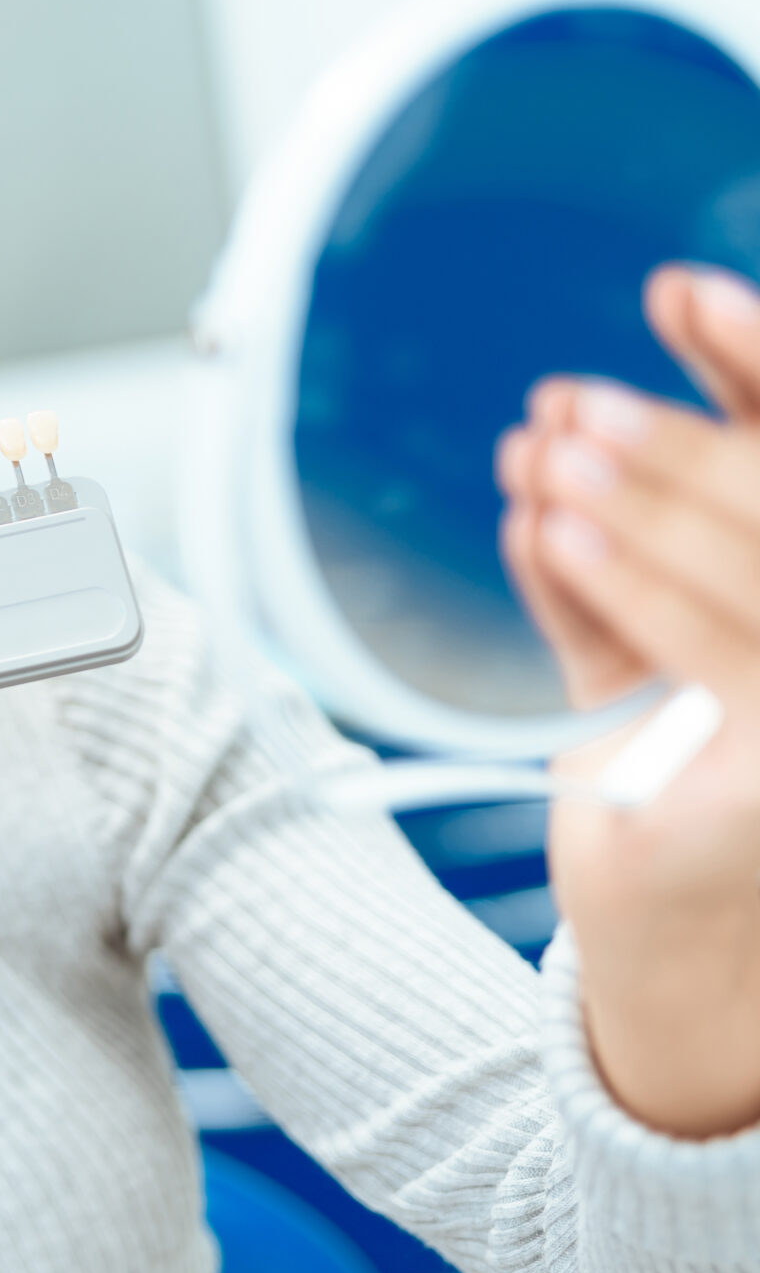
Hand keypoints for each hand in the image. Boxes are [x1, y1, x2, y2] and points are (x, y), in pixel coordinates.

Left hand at [495, 265, 759, 1136]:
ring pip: (734, 576)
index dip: (753, 357)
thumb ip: (650, 546)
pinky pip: (674, 657)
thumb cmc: (681, 798)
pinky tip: (535, 524)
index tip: (675, 289)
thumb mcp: (657, 655)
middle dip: (668, 445)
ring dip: (625, 500)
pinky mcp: (754, 790)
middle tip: (571, 405)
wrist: (697, 982)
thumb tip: (567, 420)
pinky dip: (599, 583)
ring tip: (535, 454)